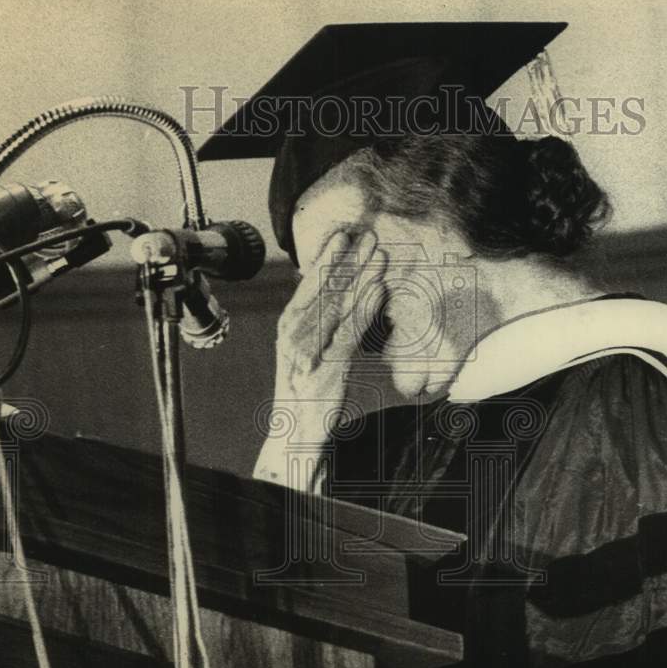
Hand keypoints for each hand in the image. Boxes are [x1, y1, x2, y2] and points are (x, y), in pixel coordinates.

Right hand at [254, 228, 386, 491]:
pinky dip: (363, 308)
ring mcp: (309, 352)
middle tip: (365, 236)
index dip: (326, 260)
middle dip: (345, 261)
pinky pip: (348, 332)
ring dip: (359, 278)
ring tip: (378, 256)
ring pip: (336, 307)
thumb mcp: (308, 352)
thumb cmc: (306, 390)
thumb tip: (328, 295)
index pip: (309, 287)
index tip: (343, 235)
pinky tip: (378, 289)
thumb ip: (316, 325)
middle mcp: (294, 336)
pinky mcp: (327, 369)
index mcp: (288, 327)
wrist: (296, 432)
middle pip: (322, 291)